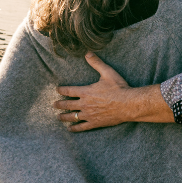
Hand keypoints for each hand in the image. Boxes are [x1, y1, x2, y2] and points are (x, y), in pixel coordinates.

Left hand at [53, 53, 172, 131]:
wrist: (128, 104)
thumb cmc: (119, 88)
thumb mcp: (107, 72)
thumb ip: (96, 63)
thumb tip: (88, 53)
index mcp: (86, 92)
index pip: (69, 90)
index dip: (61, 90)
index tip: (57, 89)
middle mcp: (85, 104)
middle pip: (68, 105)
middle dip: (59, 104)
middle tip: (54, 104)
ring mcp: (89, 115)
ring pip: (73, 117)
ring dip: (64, 117)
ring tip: (58, 117)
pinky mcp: (95, 123)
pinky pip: (82, 127)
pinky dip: (75, 128)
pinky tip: (70, 129)